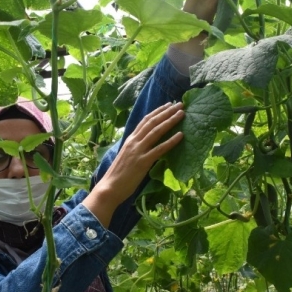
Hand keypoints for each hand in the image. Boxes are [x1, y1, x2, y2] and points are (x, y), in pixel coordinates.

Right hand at [83, 103, 184, 227]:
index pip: (145, 121)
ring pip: (156, 131)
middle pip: (152, 122)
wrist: (109, 188)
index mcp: (129, 140)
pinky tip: (181, 135)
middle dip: (167, 112)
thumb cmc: (117, 176)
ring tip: (182, 114)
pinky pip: (160, 149)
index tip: (168, 105)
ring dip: (170, 121)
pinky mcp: (143, 162)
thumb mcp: (126, 157)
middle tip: (179, 104)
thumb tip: (146, 146)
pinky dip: (171, 141)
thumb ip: (135, 149)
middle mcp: (134, 142)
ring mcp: (138, 151)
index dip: (157, 112)